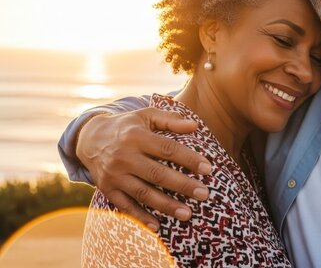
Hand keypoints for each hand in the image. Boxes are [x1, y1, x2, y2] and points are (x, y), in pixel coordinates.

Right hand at [77, 107, 211, 230]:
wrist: (90, 138)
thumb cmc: (127, 126)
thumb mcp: (146, 116)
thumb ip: (170, 120)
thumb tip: (195, 125)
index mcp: (136, 137)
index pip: (167, 149)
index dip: (189, 159)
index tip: (208, 169)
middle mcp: (124, 157)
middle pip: (157, 174)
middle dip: (183, 185)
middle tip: (204, 194)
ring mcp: (114, 175)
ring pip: (143, 193)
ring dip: (166, 205)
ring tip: (188, 214)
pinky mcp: (107, 189)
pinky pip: (125, 206)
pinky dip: (140, 218)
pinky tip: (157, 227)